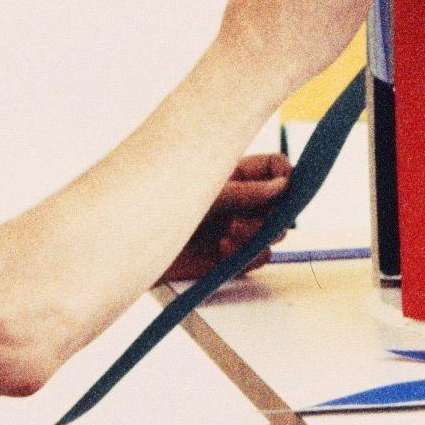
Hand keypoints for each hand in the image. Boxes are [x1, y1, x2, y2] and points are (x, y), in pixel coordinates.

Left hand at [160, 152, 291, 282]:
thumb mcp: (206, 192)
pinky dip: (247, 254)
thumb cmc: (162, 204)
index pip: (275, 168)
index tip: (283, 188)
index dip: (285, 176)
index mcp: (235, 173)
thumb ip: (246, 191)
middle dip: (271, 213)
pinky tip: (222, 248)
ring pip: (273, 233)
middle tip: (243, 217)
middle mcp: (241, 199)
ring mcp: (238, 227)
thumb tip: (283, 187)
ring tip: (229, 231)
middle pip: (281, 204)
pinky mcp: (233, 255)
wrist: (138, 243)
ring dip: (258, 234)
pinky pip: (259, 257)